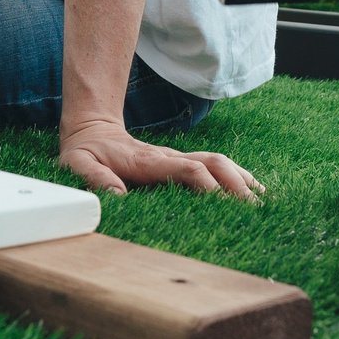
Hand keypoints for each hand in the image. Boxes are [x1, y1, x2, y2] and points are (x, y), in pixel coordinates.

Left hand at [58, 118, 263, 200]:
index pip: (188, 170)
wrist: (93, 129)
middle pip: (213, 163)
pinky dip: (236, 176)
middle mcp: (169, 157)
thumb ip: (94, 179)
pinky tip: (252, 189)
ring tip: (262, 200)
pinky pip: (214, 165)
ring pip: (218, 162)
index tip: (224, 204)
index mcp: (148, 162)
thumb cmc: (86, 152)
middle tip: (254, 208)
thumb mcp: (77, 165)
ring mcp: (177, 158)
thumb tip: (117, 196)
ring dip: (241, 178)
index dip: (208, 185)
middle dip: (236, 184)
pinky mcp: (181, 162)